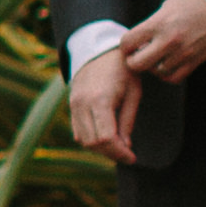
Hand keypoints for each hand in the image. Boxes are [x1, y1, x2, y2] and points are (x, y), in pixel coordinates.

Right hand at [67, 49, 141, 166]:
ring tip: (117, 147)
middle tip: (127, 154)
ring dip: (100, 148)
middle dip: (111, 153)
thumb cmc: (122, 68)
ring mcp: (74, 104)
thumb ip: (128, 120)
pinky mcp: (71, 105)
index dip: (120, 153)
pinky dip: (90, 140)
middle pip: (93, 142)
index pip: (106, 138)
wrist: (99, 49)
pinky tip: (106, 138)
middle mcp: (82, 104)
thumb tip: (126, 146)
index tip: (132, 157)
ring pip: (83, 140)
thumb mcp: (134, 92)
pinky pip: (78, 132)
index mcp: (100, 99)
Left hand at [118, 0, 205, 81]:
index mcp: (159, 23)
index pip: (128, 42)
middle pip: (138, 64)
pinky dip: (167, 74)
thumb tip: (141, 38)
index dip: (125, 45)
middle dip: (134, 61)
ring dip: (153, 67)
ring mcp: (183, 52)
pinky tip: (168, 64)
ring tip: (155, 58)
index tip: (129, 44)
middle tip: (138, 55)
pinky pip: (175, 77)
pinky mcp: (196, 60)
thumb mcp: (168, 5)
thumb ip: (153, 23)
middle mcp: (169, 40)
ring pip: (157, 72)